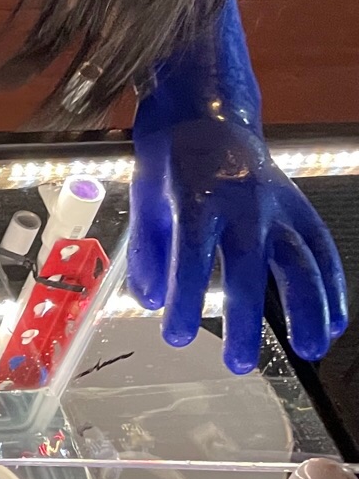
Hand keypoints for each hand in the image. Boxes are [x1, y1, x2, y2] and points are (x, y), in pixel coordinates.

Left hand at [126, 0, 346, 373]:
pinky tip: (333, 323)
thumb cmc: (171, 161)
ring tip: (309, 350)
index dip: (187, 300)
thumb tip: (151, 303)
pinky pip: (322, 251)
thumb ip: (148, 252)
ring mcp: (278, 205)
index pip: (192, 257)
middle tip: (240, 364)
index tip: (177, 338)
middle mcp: (244, 202)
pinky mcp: (300, 208)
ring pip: (302, 261)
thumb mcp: (145, 199)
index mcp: (197, 198)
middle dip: (248, 320)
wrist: (208, 114)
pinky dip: (331, 287)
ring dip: (309, 309)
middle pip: (252, 268)